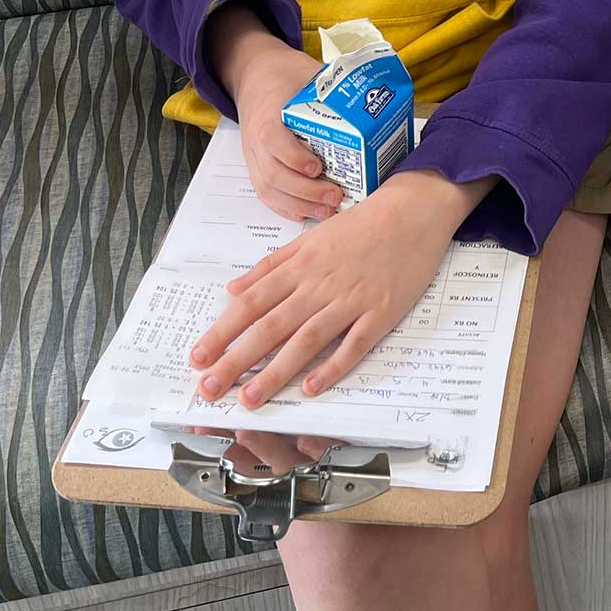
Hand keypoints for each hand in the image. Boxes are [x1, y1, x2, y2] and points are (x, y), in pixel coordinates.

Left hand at [188, 171, 484, 407]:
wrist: (413, 212)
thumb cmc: (361, 226)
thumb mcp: (310, 237)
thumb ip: (270, 266)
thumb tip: (233, 290)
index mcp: (301, 266)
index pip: (253, 304)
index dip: (223, 332)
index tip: (198, 358)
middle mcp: (320, 284)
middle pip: (272, 326)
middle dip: (237, 359)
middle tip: (209, 389)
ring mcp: (352, 299)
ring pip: (307, 340)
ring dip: (276, 371)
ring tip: (249, 398)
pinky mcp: (382, 312)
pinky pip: (354, 343)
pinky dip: (333, 366)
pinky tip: (312, 387)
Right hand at [207, 4, 342, 222]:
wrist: (256, 77)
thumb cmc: (285, 78)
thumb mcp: (308, 74)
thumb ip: (332, 87)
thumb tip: (370, 94)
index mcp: (268, 114)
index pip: (274, 140)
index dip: (294, 158)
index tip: (318, 168)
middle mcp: (257, 140)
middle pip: (274, 173)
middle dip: (305, 191)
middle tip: (335, 196)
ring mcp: (255, 156)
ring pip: (269, 189)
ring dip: (298, 204)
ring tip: (328, 210)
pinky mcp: (257, 167)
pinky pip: (266, 194)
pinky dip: (286, 208)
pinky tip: (309, 213)